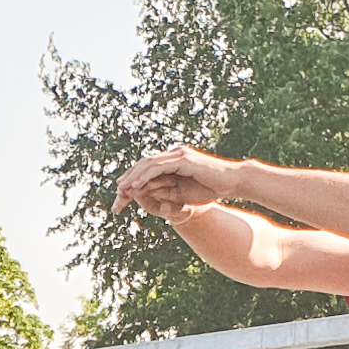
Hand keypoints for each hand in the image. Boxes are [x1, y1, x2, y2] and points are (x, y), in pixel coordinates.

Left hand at [115, 145, 243, 215]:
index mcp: (175, 160)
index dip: (135, 177)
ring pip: (149, 164)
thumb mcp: (184, 193)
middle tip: (117, 189)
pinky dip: (145, 177)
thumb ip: (167, 191)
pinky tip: (136, 187)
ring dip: (133, 177)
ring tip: (122, 189)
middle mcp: (174, 154)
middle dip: (130, 176)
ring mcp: (178, 155)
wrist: (232, 181)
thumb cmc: (212, 188)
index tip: (123, 189)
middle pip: (145, 163)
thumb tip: (150, 194)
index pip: (150, 167)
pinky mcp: (183, 160)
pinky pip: (158, 168)